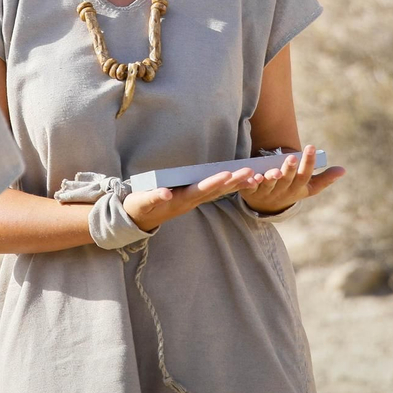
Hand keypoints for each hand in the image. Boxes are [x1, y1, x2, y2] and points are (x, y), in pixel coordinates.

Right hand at [124, 168, 264, 232]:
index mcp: (179, 200)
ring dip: (235, 185)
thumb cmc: (139, 207)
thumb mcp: (142, 202)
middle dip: (233, 182)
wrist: (139, 220)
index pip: (200, 190)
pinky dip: (229, 187)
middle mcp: (190, 201)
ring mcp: (193, 201)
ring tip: (253, 176)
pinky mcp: (193, 198)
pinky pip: (215, 192)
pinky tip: (241, 182)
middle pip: (215, 191)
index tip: (227, 175)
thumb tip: (166, 193)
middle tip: (250, 173)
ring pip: (218, 192)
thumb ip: (153, 197)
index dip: (213, 183)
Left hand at [239, 145, 344, 215]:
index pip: (304, 176)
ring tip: (275, 170)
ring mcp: (267, 192)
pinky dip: (252, 183)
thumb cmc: (291, 190)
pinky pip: (251, 188)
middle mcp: (283, 191)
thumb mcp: (308, 188)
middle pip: (287, 180)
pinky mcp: (251, 192)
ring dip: (272, 178)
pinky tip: (254, 176)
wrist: (267, 207)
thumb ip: (324, 178)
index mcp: (297, 188)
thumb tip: (343, 170)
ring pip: (269, 185)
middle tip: (292, 156)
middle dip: (290, 170)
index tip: (311, 146)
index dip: (308, 163)